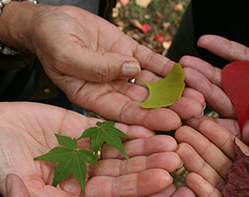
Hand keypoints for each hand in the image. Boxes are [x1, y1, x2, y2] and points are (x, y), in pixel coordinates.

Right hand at [0, 3, 203, 130]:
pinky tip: (186, 72)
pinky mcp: (130, 54)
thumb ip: (94, 66)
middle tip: (195, 111)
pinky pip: (153, 62)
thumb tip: (129, 69)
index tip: (171, 123)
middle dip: (170, 107)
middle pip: (144, 103)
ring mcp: (123, 72)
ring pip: (153, 85)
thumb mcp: (64, 53)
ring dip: (176, 90)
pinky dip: (169, 67)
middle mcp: (110, 90)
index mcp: (91, 98)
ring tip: (199, 94)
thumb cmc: (49, 39)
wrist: (50, 20)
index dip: (147, 119)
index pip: (123, 114)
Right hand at [0, 102, 181, 196]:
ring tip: (170, 135)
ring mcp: (86, 150)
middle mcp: (86, 175)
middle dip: (150, 163)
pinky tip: (148, 119)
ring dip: (145, 142)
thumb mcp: (26, 190)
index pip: (113, 193)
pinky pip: (108, 125)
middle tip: (176, 156)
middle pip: (124, 170)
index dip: (138, 185)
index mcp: (77, 195)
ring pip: (121, 147)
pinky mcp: (82, 127)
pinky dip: (126, 122)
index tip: (164, 179)